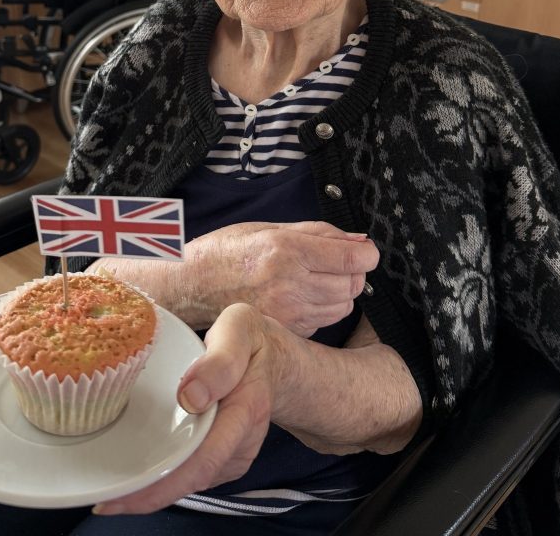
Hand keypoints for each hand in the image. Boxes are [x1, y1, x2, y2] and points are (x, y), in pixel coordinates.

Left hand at [93, 303, 273, 515]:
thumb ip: (220, 359)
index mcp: (246, 410)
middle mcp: (242, 442)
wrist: (274, 357)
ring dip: (153, 488)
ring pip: (190, 480)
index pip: (205, 458)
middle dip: (147, 495)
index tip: (121, 495)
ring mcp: (233, 454)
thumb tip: (190, 397)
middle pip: (192, 479)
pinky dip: (165, 476)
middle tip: (102, 499)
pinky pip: (192, 471)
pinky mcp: (224, 457)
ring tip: (112, 487)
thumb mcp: (239, 329)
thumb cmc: (250, 339)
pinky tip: (138, 470)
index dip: (162, 484)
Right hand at [181, 221, 378, 335]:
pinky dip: (323, 308)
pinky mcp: (287, 331)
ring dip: (340, 291)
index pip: (351, 258)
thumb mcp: (270, 228)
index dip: (366, 253)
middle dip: (353, 271)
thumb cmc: (228, 251)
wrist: (194, 286)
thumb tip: (358, 241)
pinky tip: (303, 296)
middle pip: (353, 284)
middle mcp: (290, 285)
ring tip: (316, 279)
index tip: (364, 251)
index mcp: (286, 251)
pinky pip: (324, 320)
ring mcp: (289, 313)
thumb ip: (318, 234)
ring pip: (343, 305)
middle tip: (336, 262)